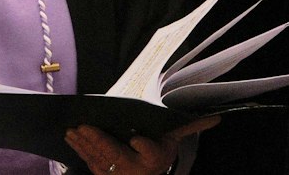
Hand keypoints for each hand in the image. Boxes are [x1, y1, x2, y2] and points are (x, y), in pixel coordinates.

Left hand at [65, 117, 217, 174]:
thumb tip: (217, 119)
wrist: (148, 174)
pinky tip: (71, 138)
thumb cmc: (160, 150)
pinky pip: (90, 163)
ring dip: (83, 145)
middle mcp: (135, 170)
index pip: (150, 152)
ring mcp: (118, 174)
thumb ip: (191, 126)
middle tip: (84, 127)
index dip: (143, 146)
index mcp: (154, 159)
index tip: (136, 137)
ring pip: (99, 159)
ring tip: (72, 130)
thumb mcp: (176, 139)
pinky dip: (79, 151)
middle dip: (99, 142)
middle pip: (116, 156)